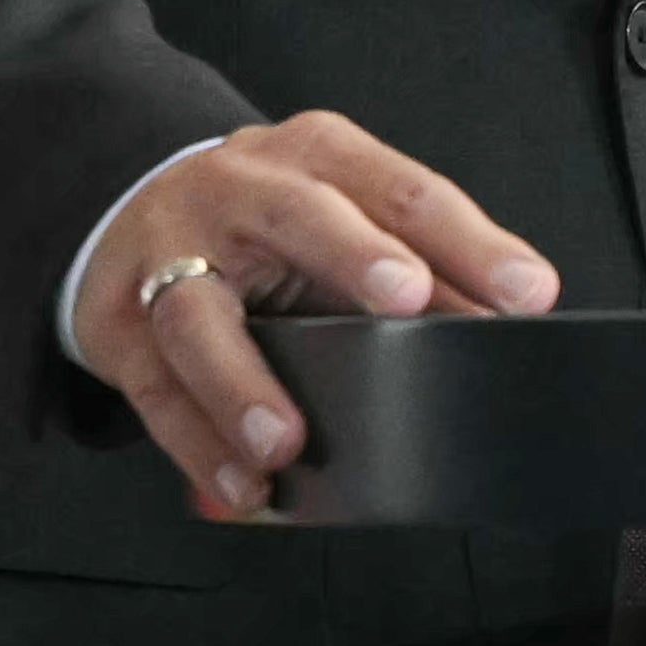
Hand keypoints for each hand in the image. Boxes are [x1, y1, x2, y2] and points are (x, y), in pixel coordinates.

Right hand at [66, 112, 557, 523]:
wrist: (132, 207)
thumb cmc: (264, 225)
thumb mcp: (347, 221)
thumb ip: (429, 273)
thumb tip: (507, 328)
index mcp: (310, 157)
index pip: (397, 188)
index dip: (466, 239)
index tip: (526, 292)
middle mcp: (235, 188)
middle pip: (292, 211)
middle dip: (351, 252)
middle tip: (409, 300)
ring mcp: (165, 251)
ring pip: (194, 312)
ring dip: (240, 381)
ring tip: (285, 442)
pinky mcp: (118, 323)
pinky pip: (155, 391)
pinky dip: (198, 445)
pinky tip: (244, 487)